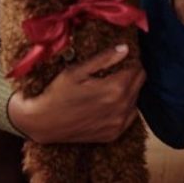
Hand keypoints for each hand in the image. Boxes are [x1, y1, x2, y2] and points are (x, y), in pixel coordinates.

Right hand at [8, 44, 144, 143]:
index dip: (130, 59)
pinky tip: (109, 102)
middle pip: (140, 82)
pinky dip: (124, 106)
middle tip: (116, 68)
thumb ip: (103, 59)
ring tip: (110, 84)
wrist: (43, 123)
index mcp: (115, 88)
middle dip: (131, 72)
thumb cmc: (57, 93)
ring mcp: (119, 123)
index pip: (136, 67)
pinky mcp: (114, 134)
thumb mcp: (77, 71)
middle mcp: (122, 107)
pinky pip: (130, 115)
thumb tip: (125, 48)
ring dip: (129, 89)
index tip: (121, 55)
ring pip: (136, 98)